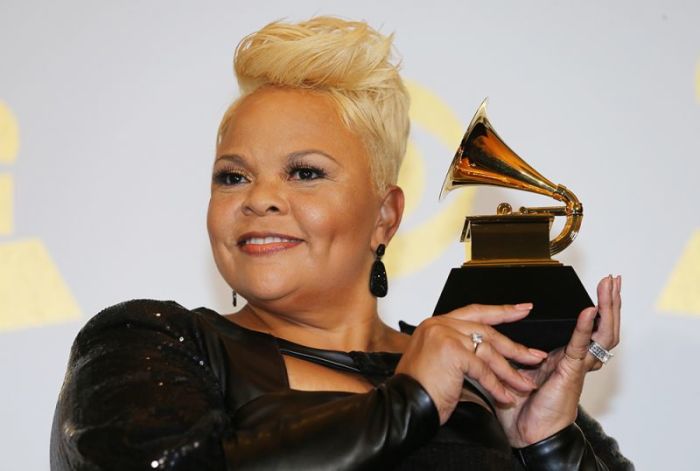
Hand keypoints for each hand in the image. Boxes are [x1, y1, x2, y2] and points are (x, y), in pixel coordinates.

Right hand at [395, 304, 547, 424]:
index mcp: (435, 324)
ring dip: (510, 371)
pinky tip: (505, 396)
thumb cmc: (420, 389)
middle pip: (486, 331)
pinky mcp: (453, 351)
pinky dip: (497, 385)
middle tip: (535, 354)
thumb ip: (459, 350)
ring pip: (488, 351)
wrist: (405, 405)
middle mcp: (439, 325)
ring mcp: (445, 335)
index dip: (501, 311)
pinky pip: (483, 369)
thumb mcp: (440, 362)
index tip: (522, 309)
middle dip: (515, 346)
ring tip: (525, 385)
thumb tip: (488, 352)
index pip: (474, 312)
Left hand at [496, 275, 621, 446]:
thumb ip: (519, 347)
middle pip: (602, 326)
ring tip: (610, 288)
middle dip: (610, 301)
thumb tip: (504, 323)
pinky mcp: (570, 372)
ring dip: (607, 309)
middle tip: (613, 280)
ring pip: (601, 334)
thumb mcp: (519, 366)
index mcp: (564, 355)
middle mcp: (575, 358)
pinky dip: (584, 328)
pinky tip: (589, 311)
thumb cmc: (522, 404)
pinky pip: (580, 347)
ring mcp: (576, 365)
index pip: (588, 326)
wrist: (527, 432)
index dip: (598, 306)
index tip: (602, 286)